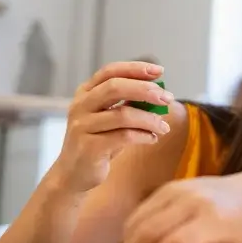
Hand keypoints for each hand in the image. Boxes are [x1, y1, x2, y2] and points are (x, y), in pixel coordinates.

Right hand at [52, 61, 174, 191]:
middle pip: (115, 87)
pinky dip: (143, 136)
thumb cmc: (98, 140)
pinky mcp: (89, 147)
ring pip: (123, 114)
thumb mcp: (111, 118)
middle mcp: (80, 105)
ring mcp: (82, 126)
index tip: (159, 71)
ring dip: (150, 119)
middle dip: (145, 90)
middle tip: (167, 98)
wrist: (74, 173)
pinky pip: (124, 136)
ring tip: (164, 127)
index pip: (110, 71)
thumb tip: (159, 92)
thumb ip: (128, 103)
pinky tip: (152, 138)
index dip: (135, 69)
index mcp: (86, 93)